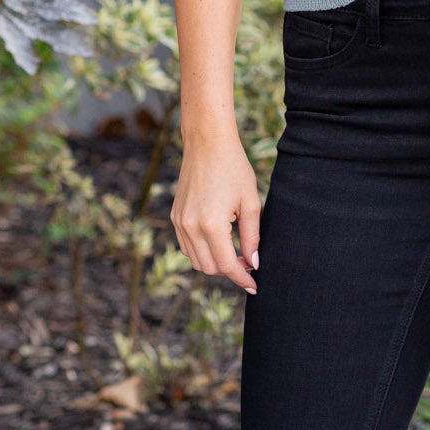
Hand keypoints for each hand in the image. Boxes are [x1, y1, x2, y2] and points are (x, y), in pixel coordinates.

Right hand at [171, 136, 260, 292]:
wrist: (207, 143)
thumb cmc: (234, 168)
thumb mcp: (251, 203)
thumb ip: (252, 237)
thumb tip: (253, 263)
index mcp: (211, 224)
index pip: (226, 265)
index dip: (242, 278)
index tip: (255, 286)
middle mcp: (190, 226)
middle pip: (209, 268)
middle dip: (230, 271)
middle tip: (248, 263)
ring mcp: (178, 222)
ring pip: (196, 261)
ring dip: (215, 263)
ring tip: (236, 253)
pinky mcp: (174, 217)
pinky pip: (187, 246)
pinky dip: (202, 251)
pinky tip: (219, 241)